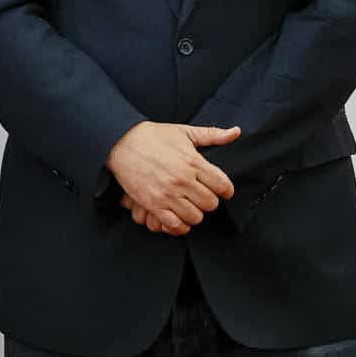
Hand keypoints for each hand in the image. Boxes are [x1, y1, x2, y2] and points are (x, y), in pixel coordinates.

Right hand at [105, 122, 239, 235]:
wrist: (119, 141)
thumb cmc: (152, 136)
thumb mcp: (183, 131)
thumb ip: (212, 134)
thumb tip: (236, 132)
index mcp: (193, 161)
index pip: (223, 186)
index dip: (225, 189)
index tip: (219, 189)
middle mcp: (182, 179)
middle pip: (210, 204)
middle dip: (208, 200)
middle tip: (200, 195)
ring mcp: (167, 193)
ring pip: (195, 217)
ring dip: (194, 212)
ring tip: (188, 204)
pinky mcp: (152, 204)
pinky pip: (175, 225)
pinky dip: (180, 225)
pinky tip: (178, 215)